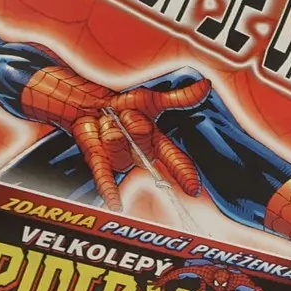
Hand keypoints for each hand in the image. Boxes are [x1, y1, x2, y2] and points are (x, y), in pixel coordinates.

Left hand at [66, 74, 212, 207]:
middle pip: (144, 151)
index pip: (174, 159)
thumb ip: (179, 98)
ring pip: (122, 155)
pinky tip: (115, 204)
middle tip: (125, 113)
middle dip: (136, 130)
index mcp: (154, 140)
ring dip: (112, 132)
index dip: (183, 174)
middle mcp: (138, 153)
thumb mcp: (150, 98)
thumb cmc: (117, 99)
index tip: (194, 190)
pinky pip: (104, 176)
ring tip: (105, 120)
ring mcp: (118, 157)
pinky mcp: (96, 158)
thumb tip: (206, 86)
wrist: (84, 96)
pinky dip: (110, 189)